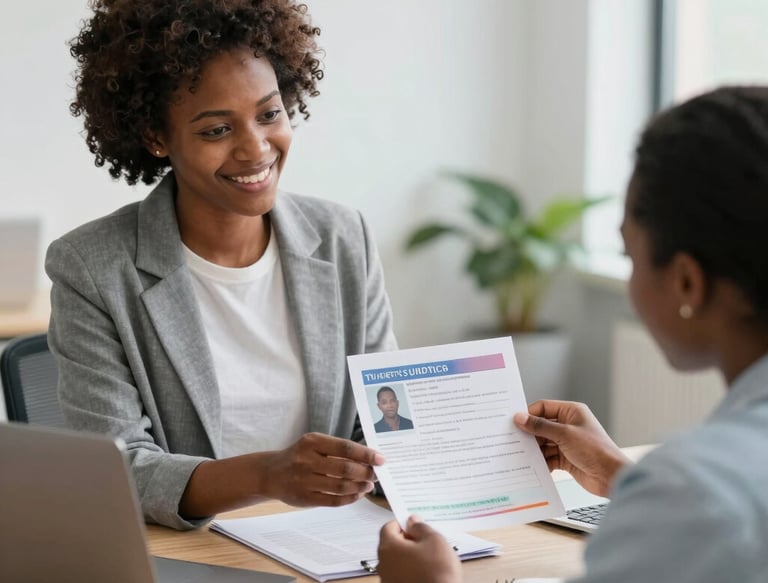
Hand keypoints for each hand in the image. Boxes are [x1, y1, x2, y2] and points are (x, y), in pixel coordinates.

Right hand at [259, 432, 384, 506]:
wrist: (270, 473)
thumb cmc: (299, 456)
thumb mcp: (313, 444)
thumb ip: (338, 450)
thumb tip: (369, 459)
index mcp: (312, 442)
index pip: (345, 448)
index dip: (366, 454)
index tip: (381, 459)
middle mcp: (306, 460)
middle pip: (345, 468)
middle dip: (366, 472)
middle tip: (376, 474)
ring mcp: (304, 480)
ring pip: (341, 486)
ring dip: (360, 487)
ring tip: (368, 485)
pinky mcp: (304, 498)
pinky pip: (333, 501)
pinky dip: (349, 498)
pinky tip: (357, 494)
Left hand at [378, 516, 461, 582]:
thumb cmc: (437, 569)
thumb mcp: (434, 540)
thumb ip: (420, 527)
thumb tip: (412, 521)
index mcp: (388, 547)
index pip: (388, 527)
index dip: (401, 523)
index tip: (415, 526)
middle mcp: (383, 564)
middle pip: (390, 545)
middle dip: (406, 541)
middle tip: (425, 542)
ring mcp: (387, 580)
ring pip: (395, 562)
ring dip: (408, 557)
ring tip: (428, 559)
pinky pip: (400, 575)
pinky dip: (409, 571)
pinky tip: (425, 573)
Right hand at [513, 400, 631, 496]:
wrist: (612, 477)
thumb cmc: (596, 450)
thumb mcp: (564, 435)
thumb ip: (540, 426)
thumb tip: (520, 418)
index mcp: (571, 412)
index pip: (543, 407)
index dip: (529, 414)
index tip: (514, 422)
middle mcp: (569, 425)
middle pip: (541, 426)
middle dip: (530, 434)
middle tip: (513, 440)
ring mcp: (567, 442)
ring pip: (543, 443)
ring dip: (534, 449)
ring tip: (521, 454)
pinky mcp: (566, 458)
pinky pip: (548, 457)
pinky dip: (541, 461)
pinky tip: (534, 466)